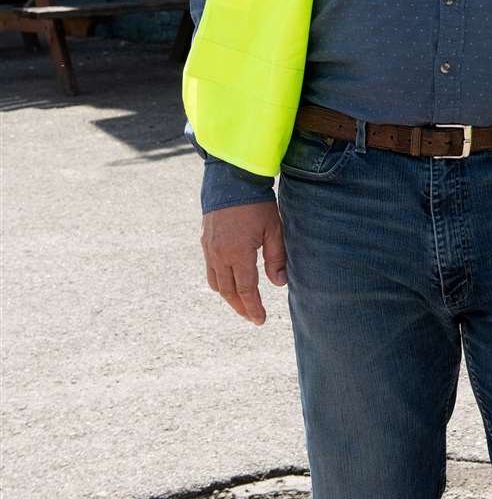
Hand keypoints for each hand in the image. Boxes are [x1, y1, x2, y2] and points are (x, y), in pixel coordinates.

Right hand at [202, 200, 286, 325]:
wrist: (230, 178)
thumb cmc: (256, 203)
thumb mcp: (273, 228)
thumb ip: (276, 257)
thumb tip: (279, 284)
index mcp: (238, 254)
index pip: (246, 290)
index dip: (253, 308)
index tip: (260, 320)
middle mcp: (219, 255)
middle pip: (229, 291)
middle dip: (241, 307)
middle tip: (252, 317)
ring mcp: (209, 249)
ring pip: (216, 283)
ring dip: (228, 296)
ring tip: (241, 303)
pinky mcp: (205, 241)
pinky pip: (210, 269)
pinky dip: (219, 281)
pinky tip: (229, 281)